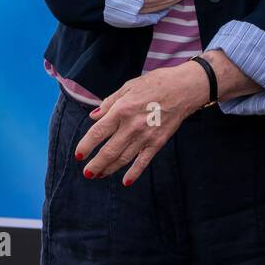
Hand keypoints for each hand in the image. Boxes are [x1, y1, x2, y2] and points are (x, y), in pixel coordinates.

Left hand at [75, 62, 212, 185]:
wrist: (185, 88)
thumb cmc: (156, 83)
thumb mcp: (129, 86)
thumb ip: (110, 102)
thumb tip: (94, 117)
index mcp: (122, 109)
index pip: (98, 132)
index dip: (86, 146)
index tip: (79, 155)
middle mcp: (131, 125)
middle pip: (108, 151)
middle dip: (95, 165)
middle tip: (87, 173)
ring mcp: (146, 135)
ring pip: (123, 158)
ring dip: (109, 169)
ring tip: (99, 175)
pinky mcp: (158, 142)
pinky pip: (144, 161)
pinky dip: (134, 173)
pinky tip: (126, 181)